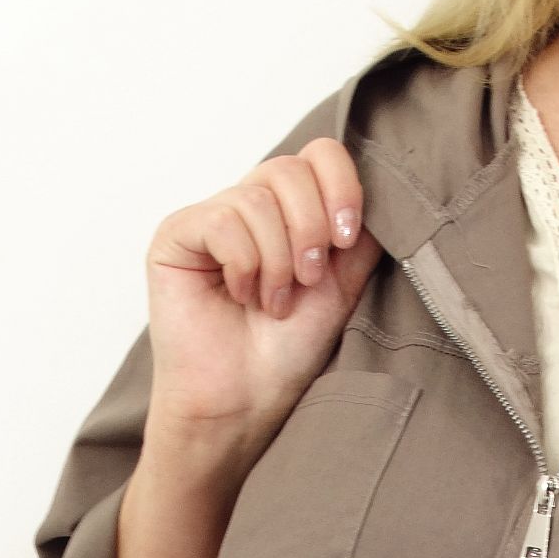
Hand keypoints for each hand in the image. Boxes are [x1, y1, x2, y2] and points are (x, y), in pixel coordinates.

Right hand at [144, 138, 385, 467]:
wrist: (246, 403)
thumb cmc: (288, 353)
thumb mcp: (342, 285)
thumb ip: (359, 235)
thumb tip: (381, 189)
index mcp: (292, 211)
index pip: (320, 155)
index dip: (340, 186)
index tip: (346, 238)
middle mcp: (251, 205)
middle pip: (290, 168)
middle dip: (310, 229)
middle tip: (308, 281)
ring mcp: (212, 217)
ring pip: (258, 198)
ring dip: (278, 260)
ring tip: (274, 302)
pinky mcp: (177, 234)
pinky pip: (222, 220)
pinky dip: (244, 265)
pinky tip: (242, 296)